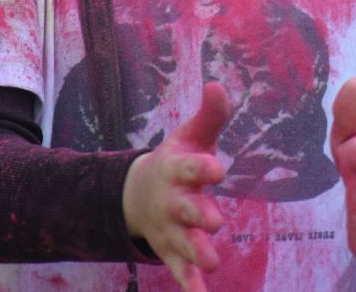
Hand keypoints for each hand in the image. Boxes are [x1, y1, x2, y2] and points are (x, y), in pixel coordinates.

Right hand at [123, 81, 229, 290]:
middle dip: (197, 216)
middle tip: (214, 220)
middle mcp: (171, 201)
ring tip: (212, 263)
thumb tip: (218, 83)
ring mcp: (169, 229)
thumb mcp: (190, 136)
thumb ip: (210, 115)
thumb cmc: (176, 161)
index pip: (189, 168)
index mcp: (176, 169)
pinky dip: (189, 284)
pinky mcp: (171, 251)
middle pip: (184, 210)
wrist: (137, 194)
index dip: (202, 168)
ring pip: (182, 243)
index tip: (218, 168)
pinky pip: (179, 270)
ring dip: (196, 253)